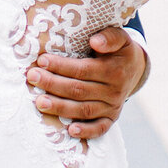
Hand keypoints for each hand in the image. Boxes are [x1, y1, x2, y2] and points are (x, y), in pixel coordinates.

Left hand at [26, 27, 147, 139]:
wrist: (135, 69)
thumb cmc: (119, 50)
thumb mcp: (120, 38)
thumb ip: (110, 36)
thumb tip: (95, 42)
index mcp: (114, 70)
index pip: (83, 70)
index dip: (61, 66)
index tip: (42, 60)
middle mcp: (113, 91)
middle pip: (79, 90)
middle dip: (53, 84)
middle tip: (32, 77)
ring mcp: (112, 107)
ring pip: (84, 110)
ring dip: (60, 107)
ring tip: (39, 102)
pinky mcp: (111, 119)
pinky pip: (99, 128)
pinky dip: (86, 131)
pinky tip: (70, 130)